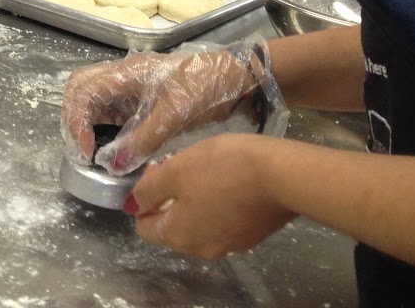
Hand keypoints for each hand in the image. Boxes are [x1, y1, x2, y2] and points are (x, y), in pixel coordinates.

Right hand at [62, 45, 271, 174]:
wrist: (237, 78)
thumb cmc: (205, 87)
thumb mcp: (174, 114)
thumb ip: (142, 139)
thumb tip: (112, 165)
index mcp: (126, 73)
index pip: (83, 91)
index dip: (76, 122)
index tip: (87, 151)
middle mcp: (123, 77)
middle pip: (80, 90)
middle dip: (74, 121)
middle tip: (83, 153)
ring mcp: (131, 89)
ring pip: (95, 103)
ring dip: (88, 127)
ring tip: (94, 156)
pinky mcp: (142, 102)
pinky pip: (114, 115)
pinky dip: (107, 132)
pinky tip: (115, 153)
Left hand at [130, 133, 294, 258]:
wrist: (282, 175)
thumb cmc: (222, 168)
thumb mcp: (175, 170)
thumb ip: (149, 190)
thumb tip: (133, 206)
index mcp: (179, 235)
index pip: (145, 228)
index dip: (143, 200)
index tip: (157, 171)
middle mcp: (202, 248)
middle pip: (173, 226)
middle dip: (170, 197)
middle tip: (181, 164)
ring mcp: (231, 245)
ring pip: (200, 223)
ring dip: (195, 199)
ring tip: (207, 169)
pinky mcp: (253, 234)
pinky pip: (224, 221)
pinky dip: (220, 203)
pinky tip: (231, 179)